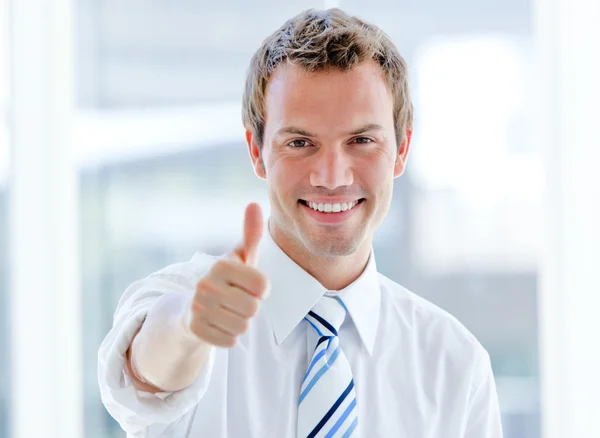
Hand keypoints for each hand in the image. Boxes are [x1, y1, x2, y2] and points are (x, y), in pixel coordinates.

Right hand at [188, 203, 268, 347]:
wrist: (190, 309)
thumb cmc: (225, 281)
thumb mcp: (239, 258)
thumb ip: (251, 235)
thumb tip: (254, 204)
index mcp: (220, 265)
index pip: (263, 286)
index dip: (261, 290)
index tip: (248, 286)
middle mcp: (205, 284)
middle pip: (254, 308)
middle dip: (250, 308)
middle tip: (235, 301)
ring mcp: (198, 308)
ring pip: (243, 326)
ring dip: (240, 323)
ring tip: (226, 313)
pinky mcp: (195, 330)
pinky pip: (231, 341)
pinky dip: (229, 337)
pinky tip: (218, 325)